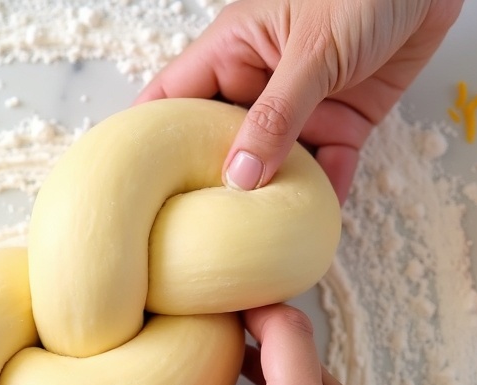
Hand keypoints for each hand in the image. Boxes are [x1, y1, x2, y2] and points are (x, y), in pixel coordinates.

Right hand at [136, 0, 462, 201]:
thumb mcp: (312, 52)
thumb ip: (276, 116)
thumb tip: (239, 177)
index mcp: (232, 52)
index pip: (172, 100)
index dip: (147, 139)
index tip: (131, 187)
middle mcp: (259, 82)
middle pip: (221, 143)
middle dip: (212, 186)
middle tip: (196, 233)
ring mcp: (302, 104)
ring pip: (275, 163)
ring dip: (271, 197)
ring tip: (256, 239)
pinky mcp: (345, 118)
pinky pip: (328, 164)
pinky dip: (325, 190)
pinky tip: (315, 221)